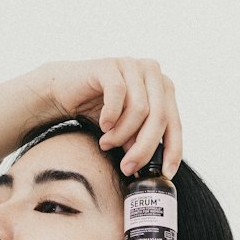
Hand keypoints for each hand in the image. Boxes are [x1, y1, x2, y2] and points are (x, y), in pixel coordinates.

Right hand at [28, 57, 182, 179]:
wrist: (64, 92)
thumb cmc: (98, 112)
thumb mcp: (127, 131)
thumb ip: (142, 143)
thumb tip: (157, 171)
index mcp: (162, 88)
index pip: (175, 123)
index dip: (172, 151)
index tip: (165, 174)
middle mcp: (152, 72)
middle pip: (159, 118)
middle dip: (144, 148)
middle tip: (128, 168)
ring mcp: (132, 65)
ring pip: (139, 109)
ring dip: (122, 134)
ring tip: (106, 143)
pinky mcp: (110, 65)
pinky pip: (118, 94)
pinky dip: (111, 116)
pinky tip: (102, 126)